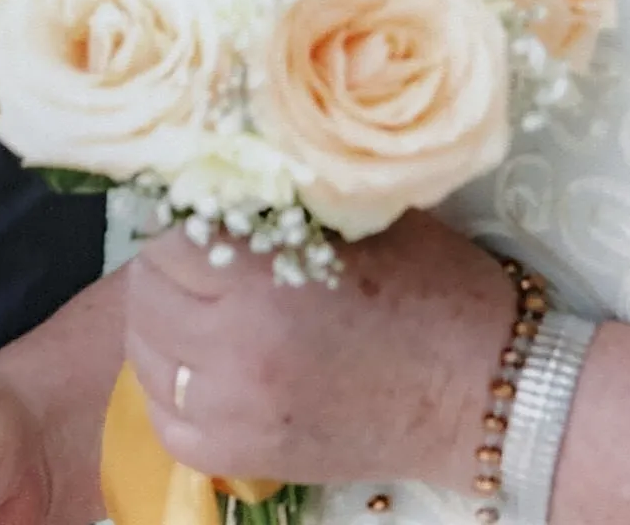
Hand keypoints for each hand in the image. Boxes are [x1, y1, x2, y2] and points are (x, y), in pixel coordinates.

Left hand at [122, 214, 518, 490]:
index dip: (187, 222)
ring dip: (166, 329)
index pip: (167, 238)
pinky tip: (211, 371)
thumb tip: (214, 171)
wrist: (482, 389)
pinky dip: (177, 392)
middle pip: (146, 296)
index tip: (211, 219)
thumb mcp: (356, 217)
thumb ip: (279, 200)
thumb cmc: (431, 290)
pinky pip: (168, 421)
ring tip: (207, 314)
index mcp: (261, 280)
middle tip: (206, 263)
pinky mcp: (244, 459)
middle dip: (170, 271)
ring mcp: (236, 414)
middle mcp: (235, 350)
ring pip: (147, 358)